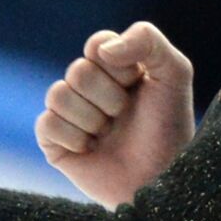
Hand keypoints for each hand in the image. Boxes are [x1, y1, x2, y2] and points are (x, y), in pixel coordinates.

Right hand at [35, 21, 195, 210]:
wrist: (159, 181)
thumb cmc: (170, 129)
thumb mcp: (174, 73)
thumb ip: (147, 39)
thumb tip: (100, 50)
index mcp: (115, 67)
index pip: (97, 44)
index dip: (117, 65)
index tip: (137, 83)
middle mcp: (90, 87)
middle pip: (78, 71)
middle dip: (108, 97)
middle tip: (124, 115)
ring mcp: (70, 114)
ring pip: (57, 95)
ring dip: (91, 119)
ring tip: (108, 134)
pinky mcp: (54, 142)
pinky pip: (46, 123)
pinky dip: (73, 137)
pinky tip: (90, 149)